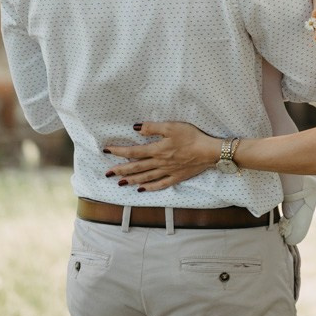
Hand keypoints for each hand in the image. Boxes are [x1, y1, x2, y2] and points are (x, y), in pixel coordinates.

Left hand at [104, 122, 219, 191]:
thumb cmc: (191, 136)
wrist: (208, 151)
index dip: (118, 152)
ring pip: (145, 177)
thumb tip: (135, 128)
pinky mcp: (176, 177)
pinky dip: (149, 188)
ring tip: (120, 183)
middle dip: (120, 170)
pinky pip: (160, 184)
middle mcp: (159, 162)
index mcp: (157, 149)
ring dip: (131, 180)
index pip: (133, 152)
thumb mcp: (171, 126)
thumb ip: (152, 127)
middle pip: (136, 167)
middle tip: (107, 173)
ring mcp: (167, 171)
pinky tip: (142, 189)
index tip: (106, 151)